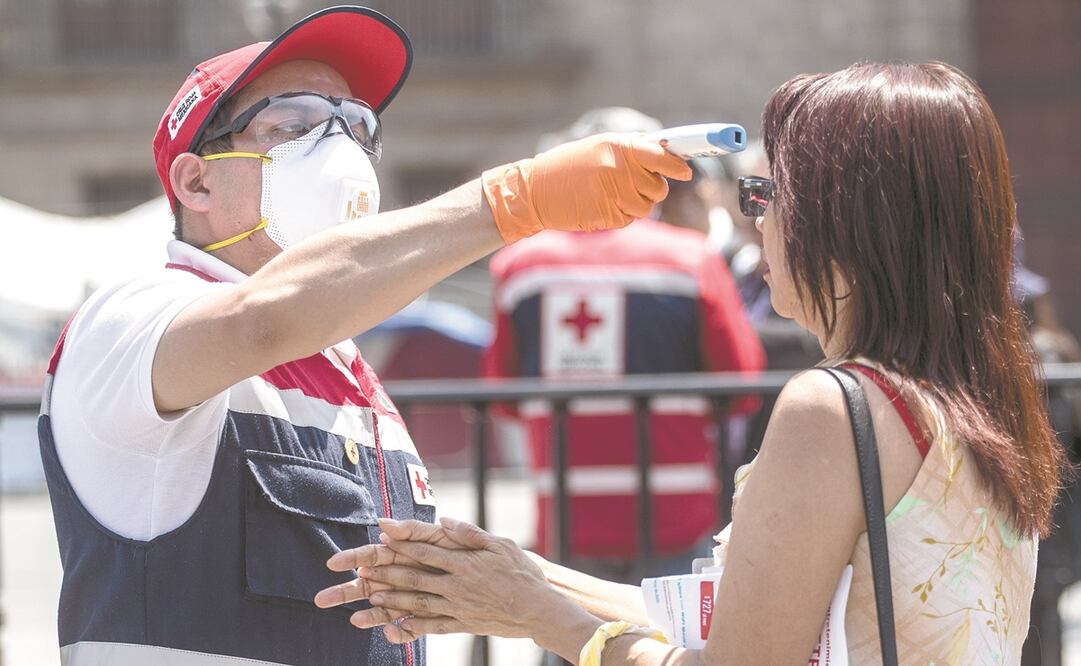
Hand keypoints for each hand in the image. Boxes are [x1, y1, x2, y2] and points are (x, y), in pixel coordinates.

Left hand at [316, 517, 575, 643]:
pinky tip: (393, 626)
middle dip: (385, 573)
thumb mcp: (501, 545)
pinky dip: (411, 626)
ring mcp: (457, 607)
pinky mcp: (462, 624)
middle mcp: (456, 585)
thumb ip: (471, 534)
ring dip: (391, 600)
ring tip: (369, 597)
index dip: (402, 543)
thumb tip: (447, 521)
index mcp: (464, 563)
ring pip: (417, 603)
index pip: (426, 551)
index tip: (381, 536)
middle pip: (413, 577)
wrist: (539, 610)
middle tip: (360, 570)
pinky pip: (432, 626)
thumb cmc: (522, 573)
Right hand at [482, 133, 692, 242]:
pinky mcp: (607, 216)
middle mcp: (619, 170)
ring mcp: (613, 195)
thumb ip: (629, 149)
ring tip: (612, 195)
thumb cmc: (567, 167)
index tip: (686, 173)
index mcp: (618, 147)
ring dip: (636, 204)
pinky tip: (602, 206)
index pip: (661, 156)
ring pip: (646, 207)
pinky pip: (629, 219)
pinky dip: (621, 215)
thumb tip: (664, 152)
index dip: (677, 166)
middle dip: (652, 188)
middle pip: (658, 187)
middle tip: (634, 184)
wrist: (534, 192)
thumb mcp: (597, 147)